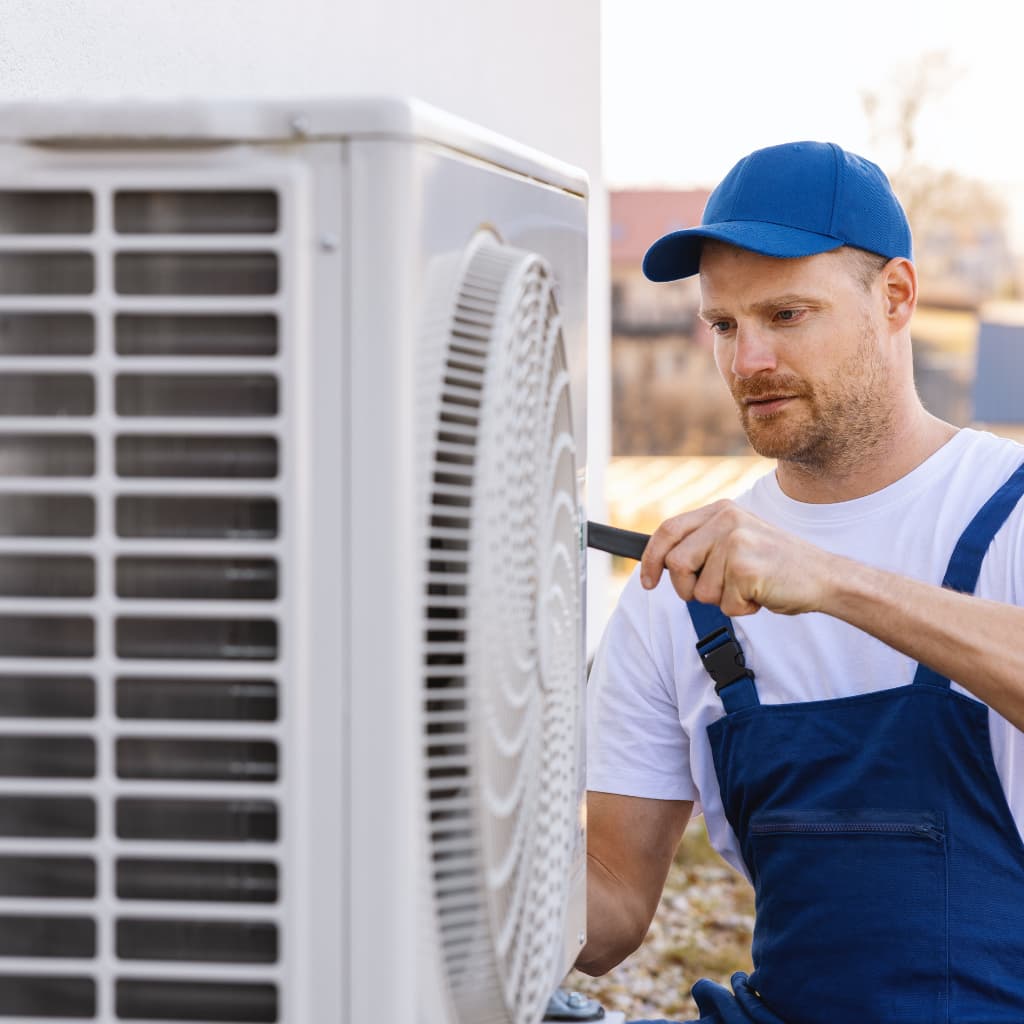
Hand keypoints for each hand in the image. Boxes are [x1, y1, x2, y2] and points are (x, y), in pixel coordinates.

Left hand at [639, 500, 837, 616]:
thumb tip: (662, 562)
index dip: (651, 559)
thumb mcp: (738, 540)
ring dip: (722, 601)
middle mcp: (726, 520)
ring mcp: (735, 542)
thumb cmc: (778, 565)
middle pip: (676, 564)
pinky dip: (742, 609)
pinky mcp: (745, 567)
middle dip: (688, 589)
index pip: (668, 530)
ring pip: (699, 590)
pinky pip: (724, 605)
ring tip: (748, 588)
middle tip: (717, 592)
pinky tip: (761, 594)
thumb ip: (704, 543)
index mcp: (721, 510)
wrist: (824, 576)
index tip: (648, 582)